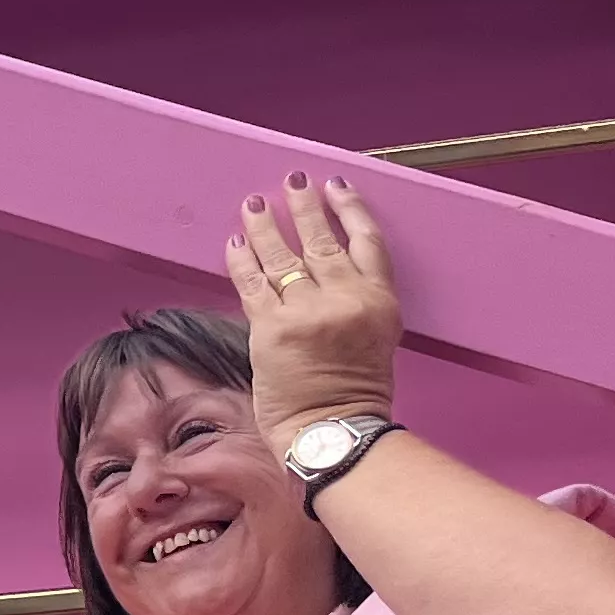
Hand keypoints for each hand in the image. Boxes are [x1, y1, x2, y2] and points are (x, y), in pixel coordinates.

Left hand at [229, 173, 400, 454]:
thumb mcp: (374, 340)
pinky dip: (241, 260)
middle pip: (322, 239)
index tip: (335, 185)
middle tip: (292, 181)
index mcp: (379, 301)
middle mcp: (345, 299)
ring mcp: (307, 312)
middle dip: (305, 205)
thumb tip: (319, 273)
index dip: (350, 208)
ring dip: (266, 224)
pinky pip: (252, 284)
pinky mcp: (271, 329)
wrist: (334, 433)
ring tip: (254, 203)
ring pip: (282, 255)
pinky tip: (235, 242)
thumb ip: (352, 303)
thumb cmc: (355, 395)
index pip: (367, 240)